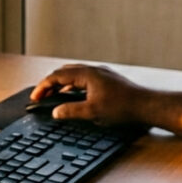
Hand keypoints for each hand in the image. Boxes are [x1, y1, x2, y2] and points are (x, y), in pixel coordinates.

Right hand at [30, 64, 148, 125]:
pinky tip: (74, 97)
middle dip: (50, 83)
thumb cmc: (123, 107)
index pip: (57, 76)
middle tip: (41, 96)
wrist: (146, 105)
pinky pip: (83, 79)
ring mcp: (101, 74)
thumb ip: (71, 111)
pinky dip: (73, 86)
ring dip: (61, 84)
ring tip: (54, 96)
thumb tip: (55, 111)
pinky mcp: (107, 80)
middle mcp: (93, 70)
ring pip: (74, 74)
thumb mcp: (93, 112)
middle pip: (64, 72)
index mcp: (87, 74)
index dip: (43, 87)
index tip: (35, 97)